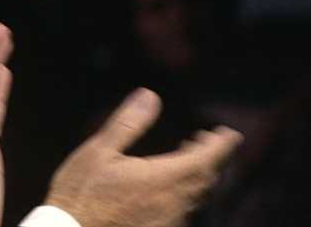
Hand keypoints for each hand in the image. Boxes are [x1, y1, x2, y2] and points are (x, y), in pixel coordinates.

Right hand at [45, 88, 242, 226]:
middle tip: (206, 141)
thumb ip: (128, 124)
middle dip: (211, 157)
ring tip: (188, 159)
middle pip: (206, 178)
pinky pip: (184, 211)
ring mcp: (169, 221)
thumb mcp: (99, 151)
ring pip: (196, 197)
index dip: (222, 145)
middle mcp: (173, 202)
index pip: (206, 159)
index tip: (229, 134)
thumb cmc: (81, 192)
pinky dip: (185, 192)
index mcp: (162, 178)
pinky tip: (169, 188)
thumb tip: (150, 96)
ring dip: (199, 175)